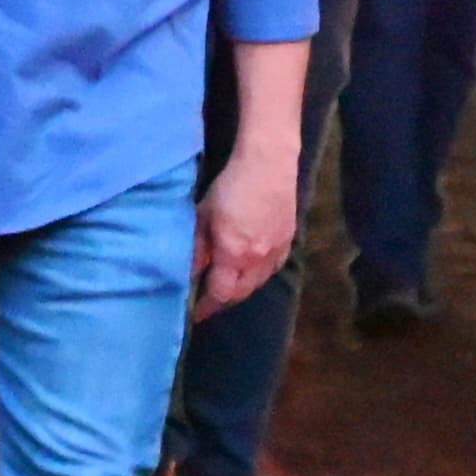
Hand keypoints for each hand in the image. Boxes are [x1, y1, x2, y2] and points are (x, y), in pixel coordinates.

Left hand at [196, 140, 300, 313]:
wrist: (269, 162)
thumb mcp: (204, 215)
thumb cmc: (231, 185)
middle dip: (223, 300)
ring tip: (226, 288)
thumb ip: (197, 248)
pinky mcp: (288, 240)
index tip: (195, 313)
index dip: (207, 306)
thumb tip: (186, 272)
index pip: (220, 294)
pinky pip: (272, 269)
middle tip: (208, 302)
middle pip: (240, 293)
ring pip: (258, 283)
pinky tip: (250, 270)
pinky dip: (258, 276)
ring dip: (241, 290)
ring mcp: (277, 251)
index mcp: (235, 254)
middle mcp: (258, 259)